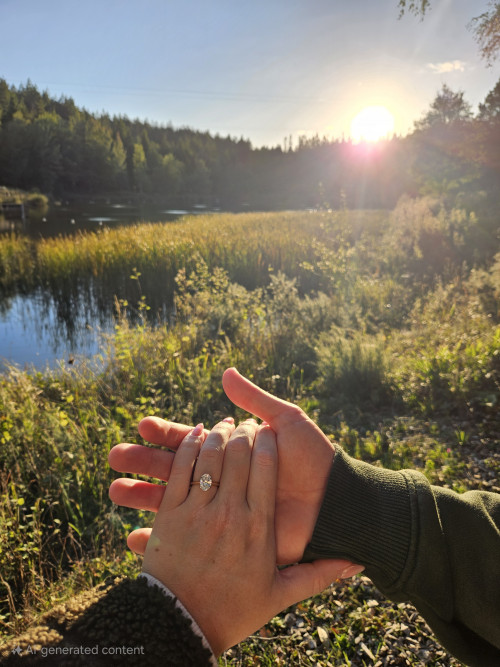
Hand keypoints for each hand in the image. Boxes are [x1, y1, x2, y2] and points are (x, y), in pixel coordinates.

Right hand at [109, 368, 355, 567]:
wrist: (334, 504)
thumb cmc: (312, 460)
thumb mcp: (285, 424)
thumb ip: (254, 399)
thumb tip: (225, 373)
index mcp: (232, 454)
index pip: (191, 442)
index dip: (166, 433)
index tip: (142, 424)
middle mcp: (222, 481)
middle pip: (173, 470)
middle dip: (143, 462)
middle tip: (115, 457)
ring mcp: (222, 510)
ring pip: (172, 502)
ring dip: (142, 496)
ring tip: (114, 490)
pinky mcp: (227, 537)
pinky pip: (187, 536)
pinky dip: (159, 535)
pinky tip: (134, 534)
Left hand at [139, 418, 349, 654]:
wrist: (181, 625)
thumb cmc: (233, 611)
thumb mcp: (280, 595)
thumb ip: (318, 575)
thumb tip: (355, 564)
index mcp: (259, 526)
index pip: (266, 467)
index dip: (267, 441)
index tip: (268, 431)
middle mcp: (230, 513)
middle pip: (239, 454)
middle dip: (244, 431)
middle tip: (245, 424)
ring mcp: (198, 512)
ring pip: (210, 456)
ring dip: (218, 433)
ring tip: (223, 424)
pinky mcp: (171, 514)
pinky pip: (181, 469)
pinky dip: (189, 446)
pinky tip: (196, 434)